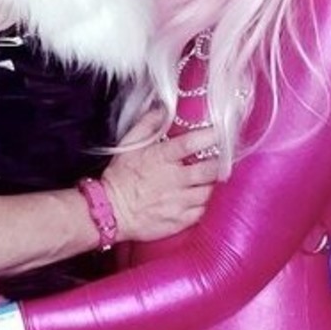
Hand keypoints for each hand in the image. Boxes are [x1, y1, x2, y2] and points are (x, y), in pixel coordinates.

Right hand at [101, 108, 218, 242]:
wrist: (110, 211)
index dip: (210, 136)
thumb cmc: (119, 178)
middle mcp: (174, 180)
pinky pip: (201, 211)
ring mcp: (178, 202)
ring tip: (206, 180)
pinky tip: (196, 199)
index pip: (192, 143)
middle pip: (210, 170)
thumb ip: (147, 125)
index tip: (220, 133)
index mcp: (162, 158)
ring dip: (210, 184)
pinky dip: (202, 204)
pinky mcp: (178, 220)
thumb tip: (162, 110)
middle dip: (219, 164)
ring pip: (208, 191)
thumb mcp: (128, 146)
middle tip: (219, 161)